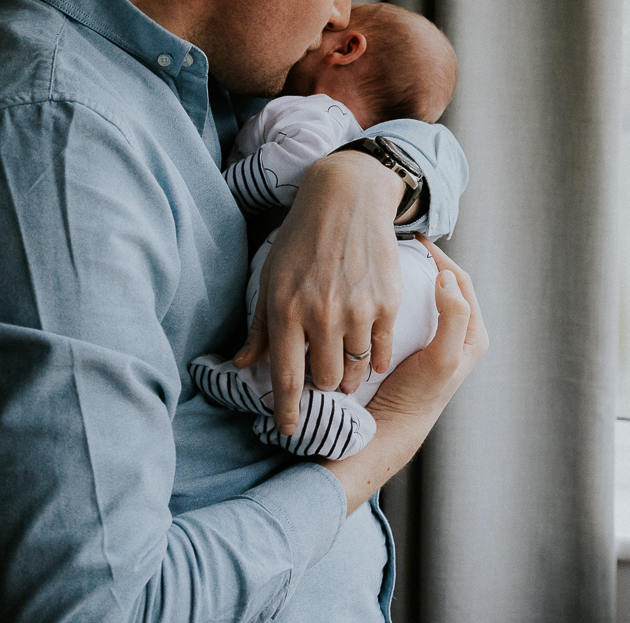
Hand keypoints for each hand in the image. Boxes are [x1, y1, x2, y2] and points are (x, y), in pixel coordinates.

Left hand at [233, 151, 403, 435]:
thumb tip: (242, 365)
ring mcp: (358, 309)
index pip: (286, 378)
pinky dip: (376, 362)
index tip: (289, 430)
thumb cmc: (301, 239)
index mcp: (287, 311)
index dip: (287, 411)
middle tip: (322, 380)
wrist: (347, 200)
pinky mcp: (387, 301)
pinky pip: (383, 351)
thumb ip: (260, 327)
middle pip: (326, 380)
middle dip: (323, 387)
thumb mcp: (270, 278)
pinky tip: (370, 359)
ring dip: (349, 377)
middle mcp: (322, 315)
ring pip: (356, 369)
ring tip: (345, 372)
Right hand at [365, 236, 488, 422]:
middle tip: (401, 245)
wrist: (389, 426)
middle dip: (425, 263)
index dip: (442, 259)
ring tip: (390, 260)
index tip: (417, 241)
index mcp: (473, 334)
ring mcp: (433, 337)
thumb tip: (446, 278)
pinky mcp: (412, 343)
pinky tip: (380, 288)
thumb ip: (453, 318)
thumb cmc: (418, 396)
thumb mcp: (443, 357)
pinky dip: (398, 295)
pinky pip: (409, 310)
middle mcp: (457, 333)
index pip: (461, 282)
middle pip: (444, 285)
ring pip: (425, 296)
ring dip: (411, 277)